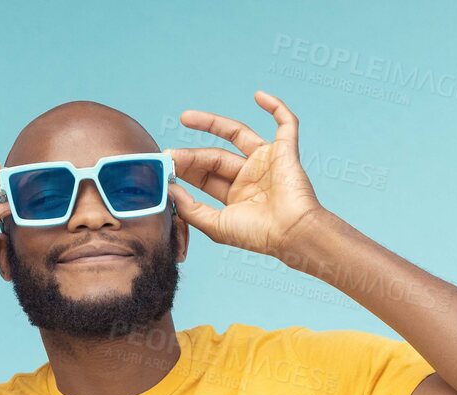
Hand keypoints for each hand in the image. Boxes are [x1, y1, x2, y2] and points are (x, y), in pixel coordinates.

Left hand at [168, 91, 327, 261]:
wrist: (291, 233)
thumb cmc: (259, 235)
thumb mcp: (216, 226)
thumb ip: (191, 209)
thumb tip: (170, 190)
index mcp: (236, 196)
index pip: (205, 176)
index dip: (185, 168)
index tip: (165, 164)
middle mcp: (250, 176)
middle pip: (215, 156)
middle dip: (192, 155)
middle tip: (169, 153)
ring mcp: (267, 161)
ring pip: (237, 133)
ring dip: (211, 123)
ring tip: (185, 118)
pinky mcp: (286, 151)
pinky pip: (285, 123)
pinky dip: (275, 107)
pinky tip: (258, 96)